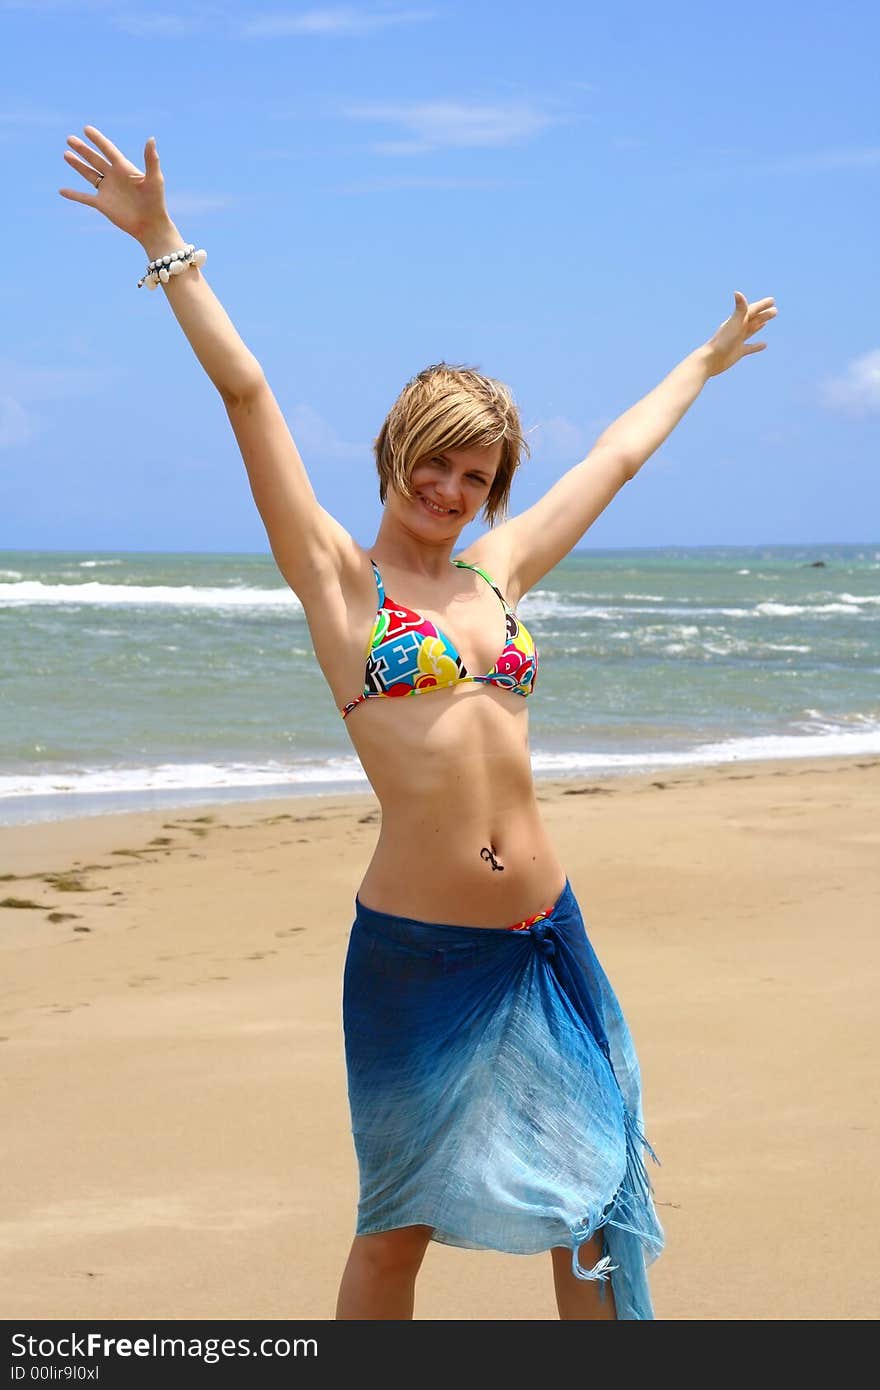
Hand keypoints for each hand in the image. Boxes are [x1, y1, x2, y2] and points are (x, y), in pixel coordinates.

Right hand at [58, 125, 170, 244]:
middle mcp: (114, 177)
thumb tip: (151, 138)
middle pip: (95, 159)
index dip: (98, 139)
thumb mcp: (154, 179)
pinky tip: (62, 191)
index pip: (108, 150)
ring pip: (89, 174)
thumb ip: (151, 159)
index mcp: (124, 168)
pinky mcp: (103, 204)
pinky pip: (85, 198)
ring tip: (66, 154)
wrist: (151, 225)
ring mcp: (107, 190)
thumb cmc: (156, 202)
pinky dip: (74, 194)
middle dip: (83, 149)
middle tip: (70, 139)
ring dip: (77, 165)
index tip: (86, 129)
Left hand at [704, 292, 777, 377]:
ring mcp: (738, 340)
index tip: (772, 300)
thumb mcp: (734, 323)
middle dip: (763, 314)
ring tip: (767, 321)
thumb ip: (739, 309)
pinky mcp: (738, 352)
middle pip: (753, 319)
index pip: (752, 310)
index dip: (762, 305)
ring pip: (751, 330)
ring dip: (759, 325)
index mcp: (738, 320)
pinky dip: (757, 346)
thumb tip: (737, 292)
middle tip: (775, 310)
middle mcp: (738, 329)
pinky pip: (749, 347)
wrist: (710, 360)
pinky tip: (764, 345)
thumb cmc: (722, 340)